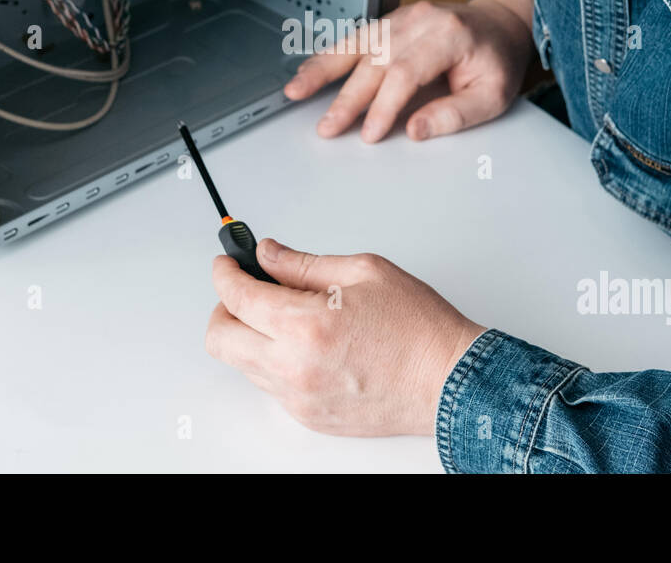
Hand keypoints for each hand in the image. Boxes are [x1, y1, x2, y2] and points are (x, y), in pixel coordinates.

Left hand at [205, 239, 486, 436]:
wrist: (450, 382)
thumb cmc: (418, 329)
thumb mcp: (364, 272)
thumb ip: (304, 263)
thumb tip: (269, 254)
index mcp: (305, 326)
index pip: (237, 297)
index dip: (225, 273)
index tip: (227, 263)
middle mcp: (294, 368)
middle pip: (220, 338)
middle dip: (224, 308)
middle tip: (243, 290)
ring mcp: (299, 398)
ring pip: (242, 364)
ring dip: (249, 335)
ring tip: (283, 314)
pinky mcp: (309, 416)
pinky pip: (269, 385)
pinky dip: (273, 360)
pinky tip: (302, 343)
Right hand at [283, 0, 534, 142]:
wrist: (499, 25)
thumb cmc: (496, 60)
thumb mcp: (492, 96)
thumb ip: (455, 115)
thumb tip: (415, 131)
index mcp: (449, 34)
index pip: (406, 72)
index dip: (383, 105)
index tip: (369, 132)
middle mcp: (421, 19)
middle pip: (375, 59)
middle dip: (347, 97)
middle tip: (328, 126)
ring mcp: (402, 17)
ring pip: (356, 43)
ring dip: (323, 69)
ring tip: (296, 90)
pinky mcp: (390, 23)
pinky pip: (354, 37)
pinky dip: (329, 55)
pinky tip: (308, 70)